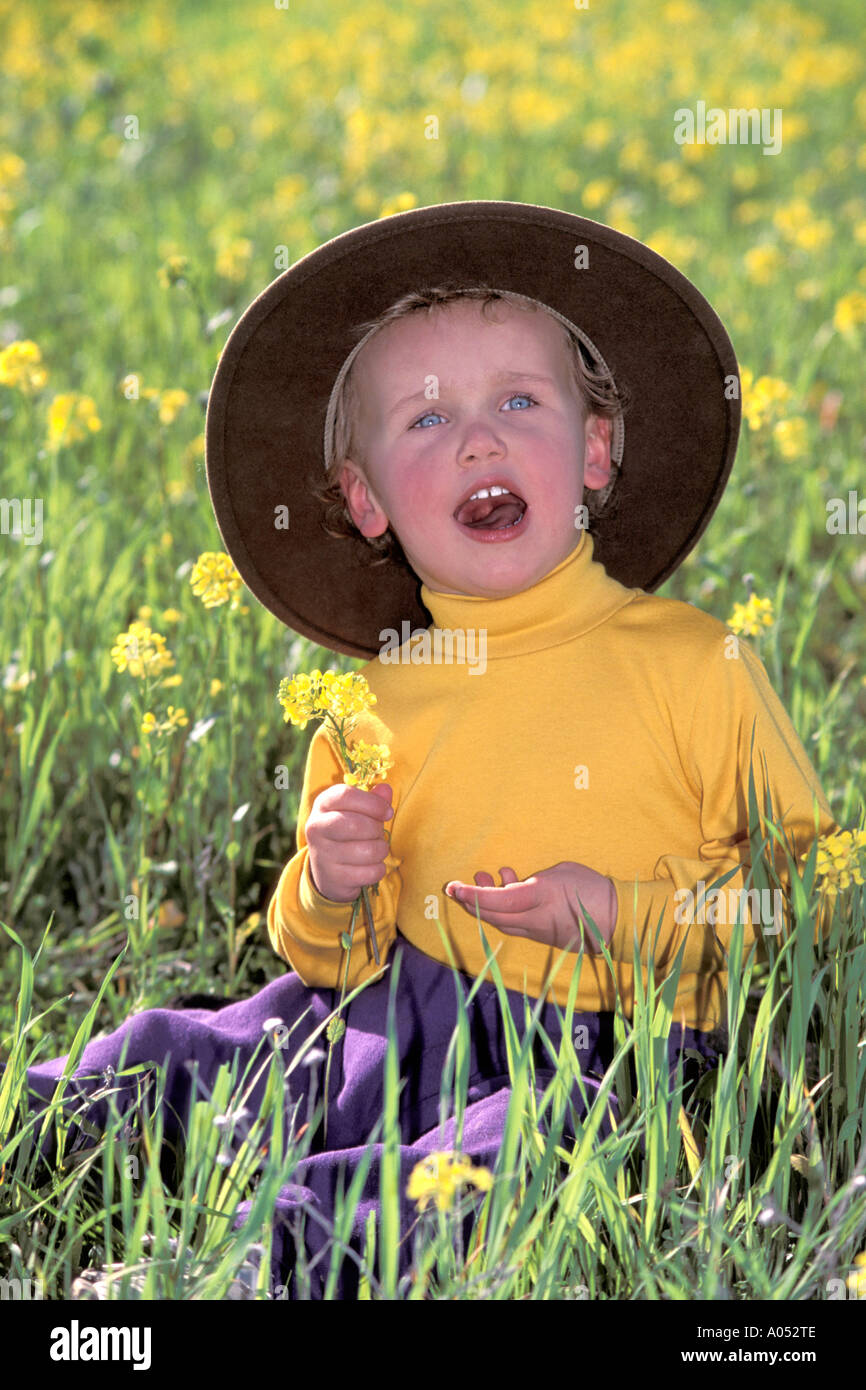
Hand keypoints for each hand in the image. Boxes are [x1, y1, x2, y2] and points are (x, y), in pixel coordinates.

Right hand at [306, 782, 392, 903]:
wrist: (328, 871)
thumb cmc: (348, 832)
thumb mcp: (357, 812)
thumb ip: (373, 800)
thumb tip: (385, 789)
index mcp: (323, 804)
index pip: (346, 795)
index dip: (372, 803)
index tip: (388, 812)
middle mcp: (317, 827)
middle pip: (357, 824)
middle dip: (377, 829)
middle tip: (378, 833)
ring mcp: (322, 854)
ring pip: (367, 851)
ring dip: (380, 850)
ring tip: (375, 849)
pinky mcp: (333, 878)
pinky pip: (369, 872)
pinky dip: (378, 869)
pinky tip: (370, 866)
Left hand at [444, 860, 617, 954]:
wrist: (617, 919)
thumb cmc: (592, 889)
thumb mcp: (559, 873)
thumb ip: (533, 880)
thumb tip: (518, 885)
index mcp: (539, 898)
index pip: (497, 900)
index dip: (472, 895)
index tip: (454, 888)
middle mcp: (534, 919)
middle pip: (493, 915)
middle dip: (471, 901)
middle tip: (459, 887)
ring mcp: (538, 931)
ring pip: (503, 921)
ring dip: (488, 904)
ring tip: (485, 877)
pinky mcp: (544, 937)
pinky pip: (517, 924)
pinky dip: (506, 909)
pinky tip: (510, 886)